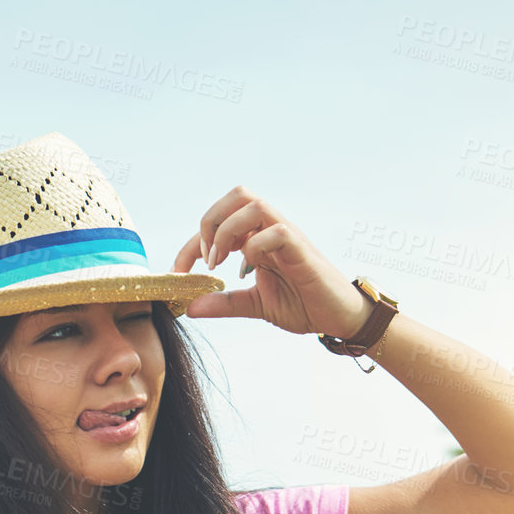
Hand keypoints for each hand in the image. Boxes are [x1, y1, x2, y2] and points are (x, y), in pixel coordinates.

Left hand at [170, 186, 370, 339]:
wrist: (336, 317)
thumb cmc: (302, 304)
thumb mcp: (254, 305)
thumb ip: (224, 303)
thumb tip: (189, 307)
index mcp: (257, 238)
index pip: (218, 223)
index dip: (191, 245)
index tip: (177, 273)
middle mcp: (270, 230)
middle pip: (237, 195)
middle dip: (210, 222)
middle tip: (206, 260)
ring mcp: (287, 236)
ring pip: (253, 205)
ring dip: (228, 231)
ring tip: (221, 263)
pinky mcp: (302, 250)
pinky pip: (278, 232)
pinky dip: (256, 247)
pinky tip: (249, 270)